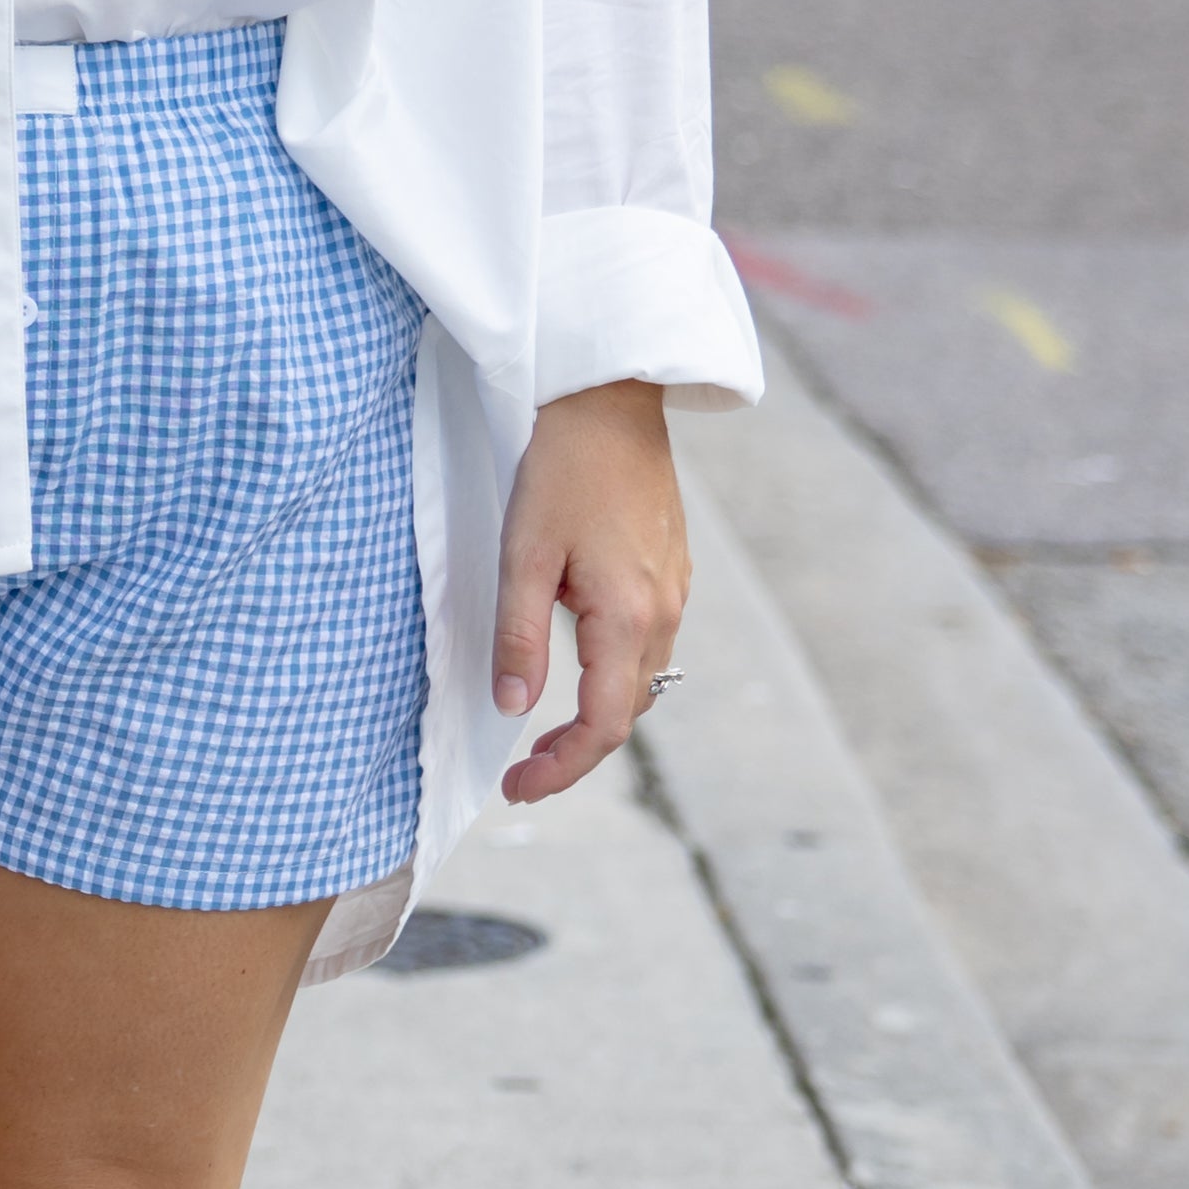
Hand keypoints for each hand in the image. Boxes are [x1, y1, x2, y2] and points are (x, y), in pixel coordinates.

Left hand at [490, 378, 687, 805]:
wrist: (610, 400)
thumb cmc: (561, 468)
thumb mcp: (522, 555)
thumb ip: (519, 638)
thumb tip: (514, 709)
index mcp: (628, 616)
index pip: (604, 725)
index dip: (562, 769)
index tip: (518, 788)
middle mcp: (664, 612)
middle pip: (628, 713)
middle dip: (577, 752)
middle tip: (523, 773)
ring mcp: (674, 591)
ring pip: (642, 682)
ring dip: (598, 716)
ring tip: (547, 734)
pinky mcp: (671, 571)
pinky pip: (649, 646)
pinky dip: (615, 677)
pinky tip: (580, 669)